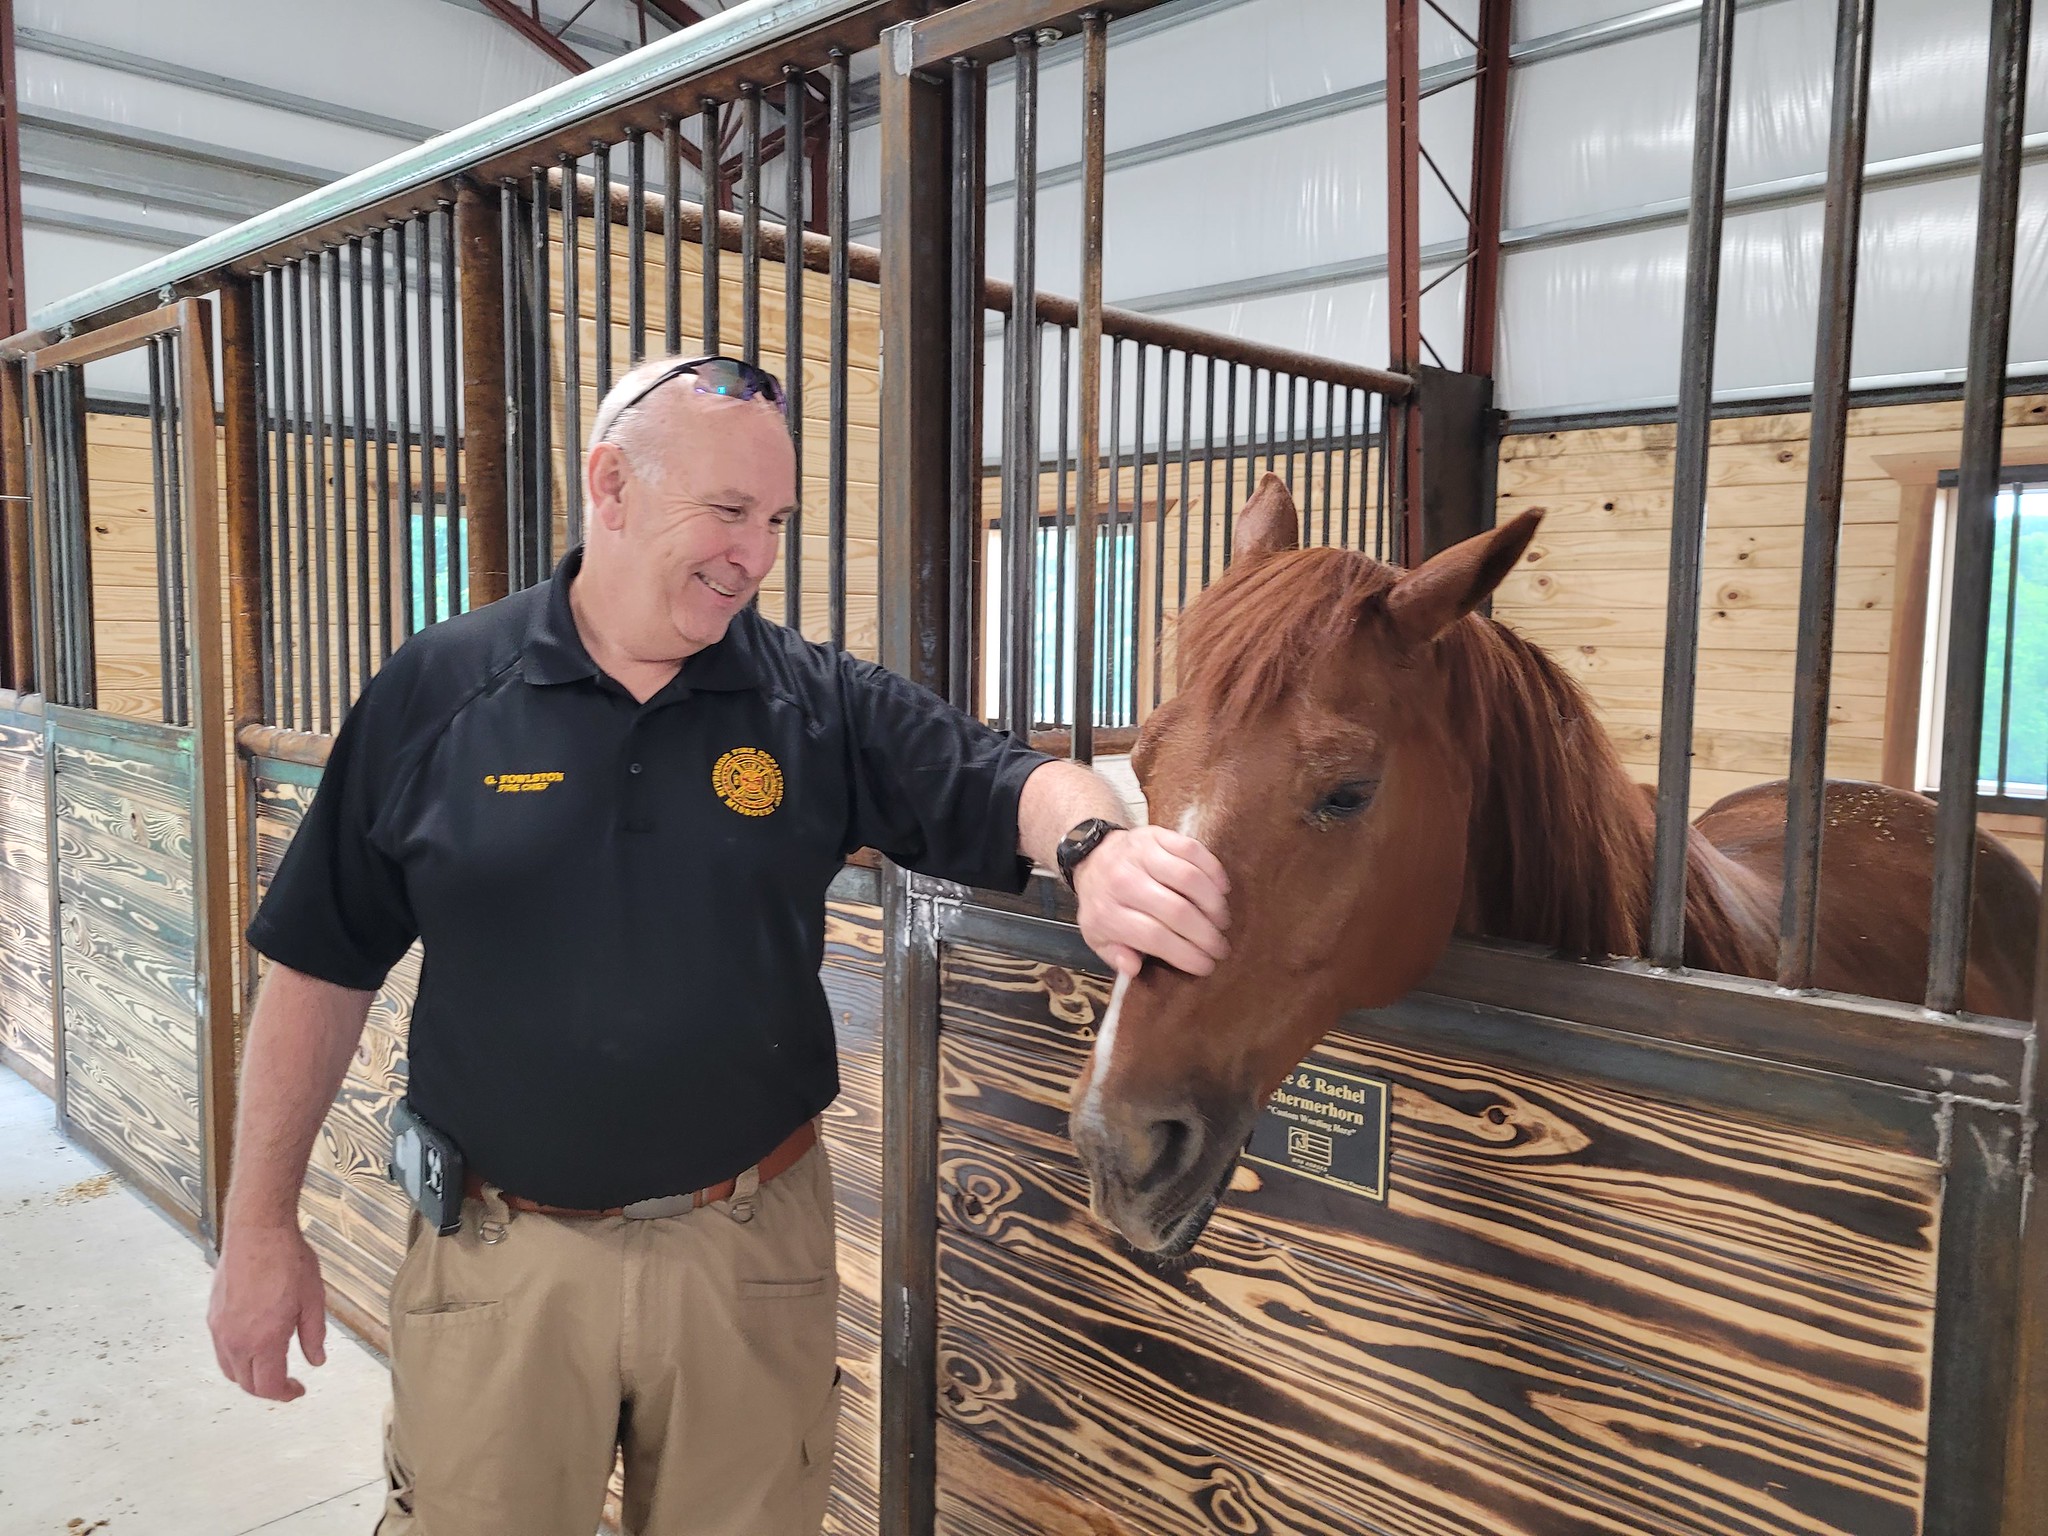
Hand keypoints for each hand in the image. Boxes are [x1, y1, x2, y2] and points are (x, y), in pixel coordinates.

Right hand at [209, 1223, 327, 1400]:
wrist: (257, 1231)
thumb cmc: (288, 1260)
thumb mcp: (313, 1299)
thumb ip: (313, 1335)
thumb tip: (316, 1361)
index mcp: (264, 1340)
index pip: (269, 1386)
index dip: (285, 1394)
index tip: (299, 1390)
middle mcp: (236, 1340)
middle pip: (246, 1384)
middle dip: (268, 1389)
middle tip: (288, 1382)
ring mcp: (220, 1329)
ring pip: (230, 1370)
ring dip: (250, 1376)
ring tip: (271, 1366)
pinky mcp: (212, 1315)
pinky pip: (221, 1350)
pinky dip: (237, 1358)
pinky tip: (254, 1345)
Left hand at [1072, 825, 1230, 978]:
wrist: (1093, 856)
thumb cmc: (1103, 903)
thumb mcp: (1097, 936)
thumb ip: (1115, 955)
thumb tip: (1133, 968)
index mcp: (1107, 912)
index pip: (1154, 937)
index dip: (1186, 954)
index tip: (1206, 965)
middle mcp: (1123, 881)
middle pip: (1176, 910)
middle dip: (1206, 934)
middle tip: (1219, 947)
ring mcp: (1141, 854)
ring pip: (1188, 878)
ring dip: (1213, 904)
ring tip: (1221, 920)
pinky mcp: (1156, 834)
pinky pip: (1193, 850)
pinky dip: (1213, 871)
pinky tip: (1221, 890)